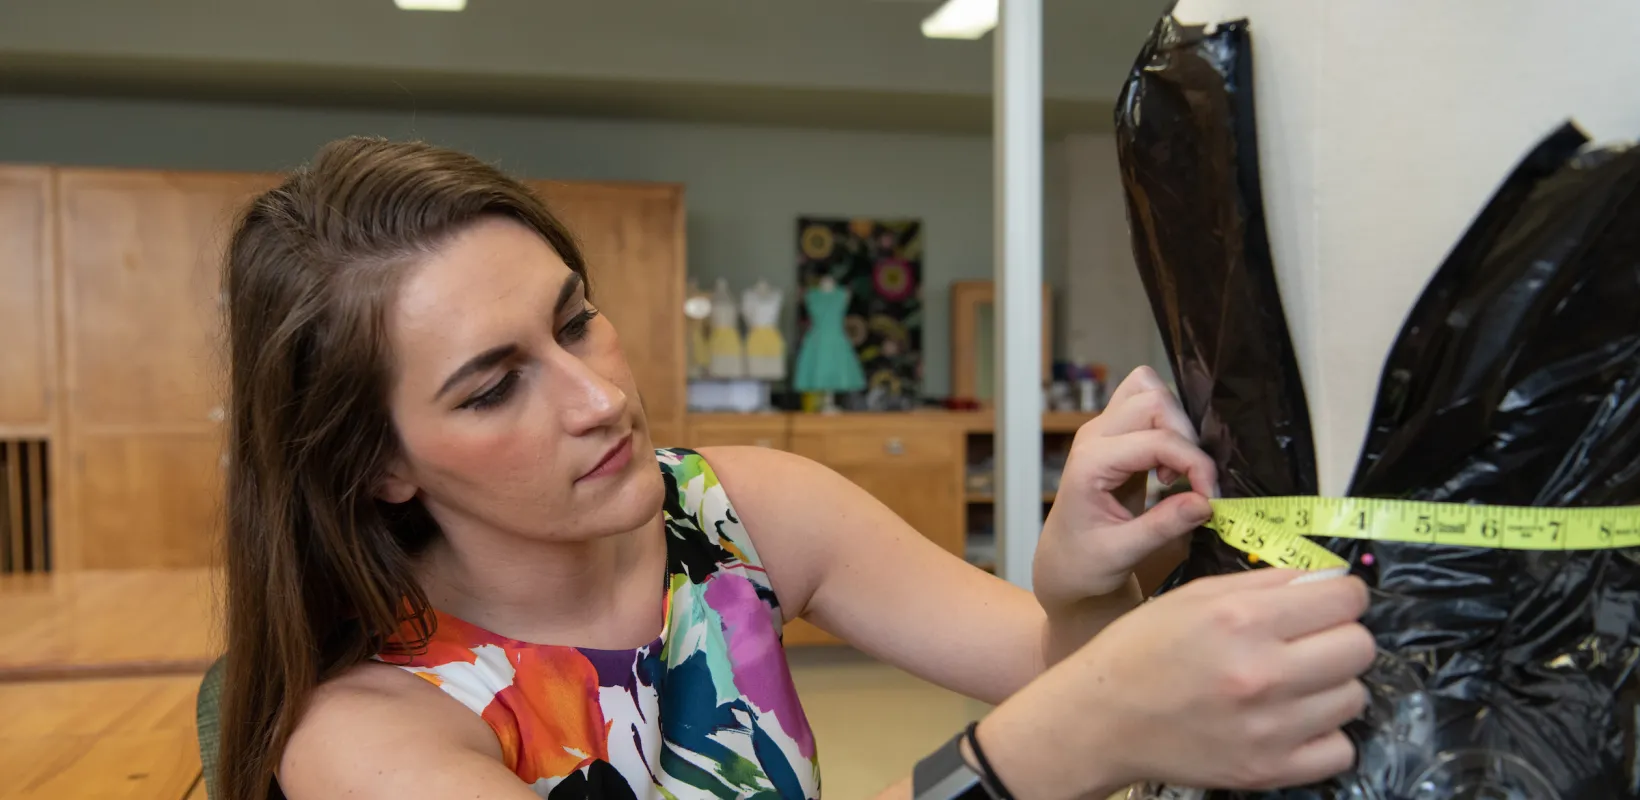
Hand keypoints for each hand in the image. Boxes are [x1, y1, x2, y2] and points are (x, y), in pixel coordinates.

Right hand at [977, 568, 1374, 798]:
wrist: (1101, 718)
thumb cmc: (1143, 648)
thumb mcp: (1196, 596)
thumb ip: (1266, 584)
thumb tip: (1329, 579)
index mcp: (1242, 619)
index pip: (1347, 599)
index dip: (1341, 596)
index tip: (1326, 604)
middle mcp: (1262, 672)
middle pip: (1361, 647)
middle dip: (1340, 637)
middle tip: (1309, 642)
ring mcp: (1269, 728)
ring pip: (1354, 697)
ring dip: (1331, 686)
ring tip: (1292, 684)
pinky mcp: (1269, 769)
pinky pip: (1341, 749)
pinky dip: (1324, 735)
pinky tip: (1293, 721)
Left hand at [1035, 366, 1216, 603]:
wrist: (1062, 563)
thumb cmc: (1083, 562)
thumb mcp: (1122, 553)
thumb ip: (1164, 526)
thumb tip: (1206, 503)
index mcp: (1090, 463)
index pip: (1157, 439)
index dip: (1194, 464)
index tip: (1209, 499)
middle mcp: (1094, 436)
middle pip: (1153, 399)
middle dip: (1185, 437)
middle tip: (1188, 483)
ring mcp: (1103, 430)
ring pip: (1149, 391)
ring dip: (1176, 427)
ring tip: (1174, 473)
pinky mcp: (1116, 434)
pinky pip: (1148, 406)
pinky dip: (1170, 427)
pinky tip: (1167, 469)